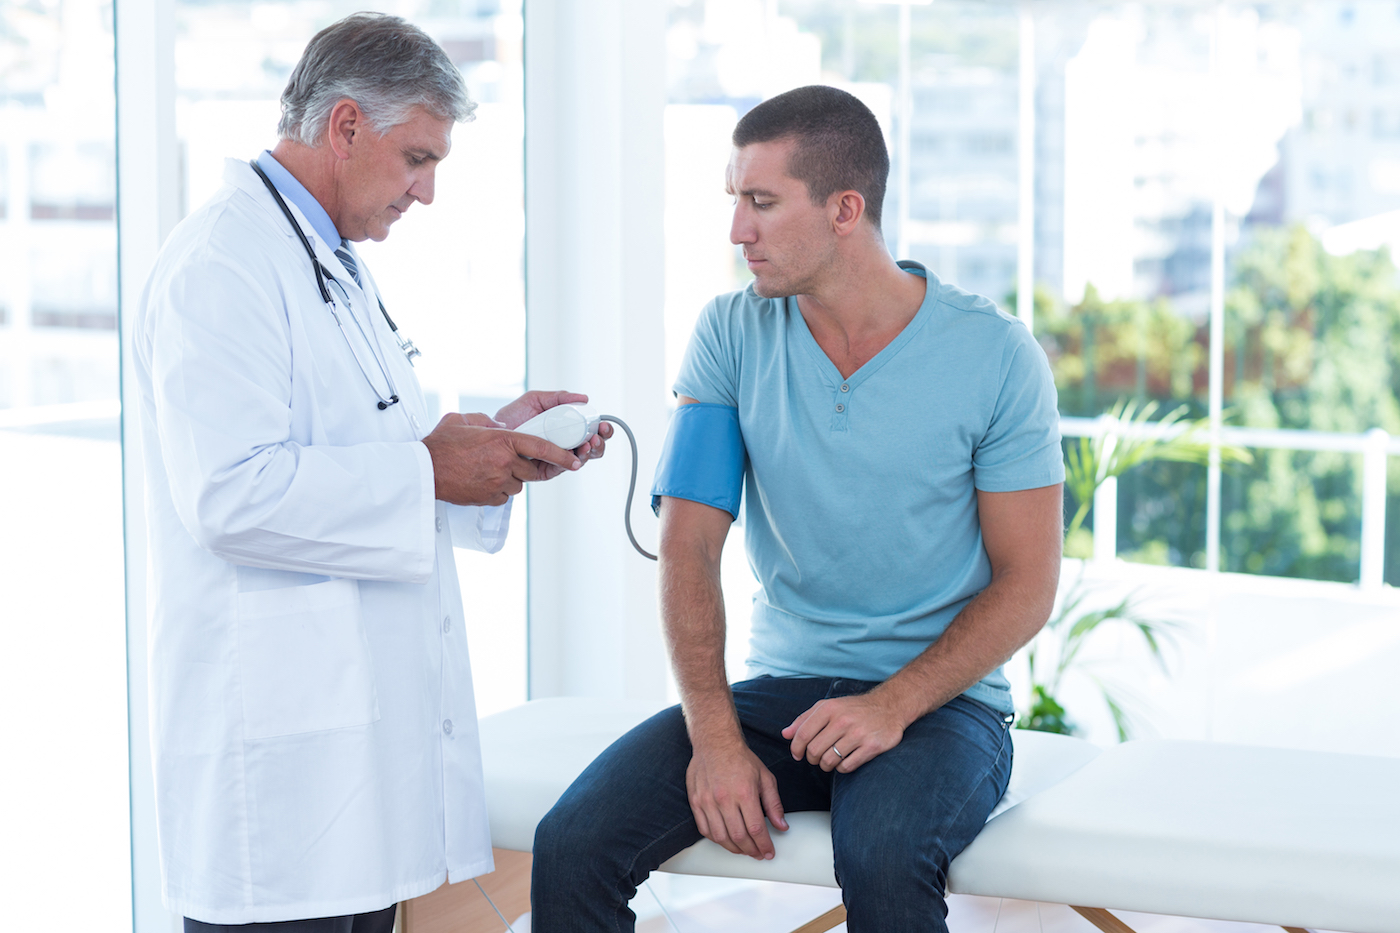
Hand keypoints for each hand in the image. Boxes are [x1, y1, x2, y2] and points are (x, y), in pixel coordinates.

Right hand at [422, 412, 580, 505]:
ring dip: (510, 478)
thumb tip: (500, 426)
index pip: (542, 448)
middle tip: (506, 460)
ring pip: (518, 483)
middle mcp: (504, 463)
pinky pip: (503, 495)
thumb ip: (487, 421)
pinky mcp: (489, 498)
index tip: (575, 460)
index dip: (562, 455)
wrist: (424, 471)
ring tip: (487, 469)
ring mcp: (498, 483)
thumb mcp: (465, 420)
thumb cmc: (441, 445)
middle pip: (531, 469)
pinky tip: (480, 480)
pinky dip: (497, 489)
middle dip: (525, 466)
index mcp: (503, 440)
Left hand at [494, 390, 612, 463]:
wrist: (491, 433)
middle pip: (591, 447)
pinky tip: (576, 456)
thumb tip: (584, 398)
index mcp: (566, 428)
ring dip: (590, 452)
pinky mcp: (546, 470)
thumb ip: (558, 397)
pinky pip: (563, 468)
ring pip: (582, 459)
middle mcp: (564, 444)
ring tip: (589, 444)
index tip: (603, 423)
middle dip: (600, 442)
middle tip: (599, 435)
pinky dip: (573, 462)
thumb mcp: (536, 400)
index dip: (600, 427)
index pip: (589, 429)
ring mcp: (556, 458)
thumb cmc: (512, 417)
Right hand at [685, 738, 788, 859]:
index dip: (764, 845)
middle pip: (739, 837)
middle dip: (751, 851)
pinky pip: (704, 829)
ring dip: (734, 849)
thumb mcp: (765, 778)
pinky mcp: (695, 801)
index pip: (756, 829)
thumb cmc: (741, 759)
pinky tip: (726, 840)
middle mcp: (724, 798)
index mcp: (744, 792)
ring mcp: (707, 801)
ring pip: (721, 837)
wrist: (715, 742)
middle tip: (758, 854)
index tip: (769, 853)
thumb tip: (782, 826)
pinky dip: (716, 839)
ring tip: (744, 850)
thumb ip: (774, 804)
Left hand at [782, 693, 907, 773]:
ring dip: (826, 765)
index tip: (797, 755)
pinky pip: (847, 766)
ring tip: (830, 760)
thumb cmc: (854, 709)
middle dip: (812, 759)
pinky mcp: (871, 747)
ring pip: (829, 761)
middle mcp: (842, 720)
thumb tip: (785, 734)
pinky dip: (842, 768)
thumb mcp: (828, 707)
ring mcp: (858, 734)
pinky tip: (845, 760)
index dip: (796, 748)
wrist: (889, 707)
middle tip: (817, 758)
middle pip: (814, 750)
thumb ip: (804, 719)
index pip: (802, 734)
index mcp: (829, 708)